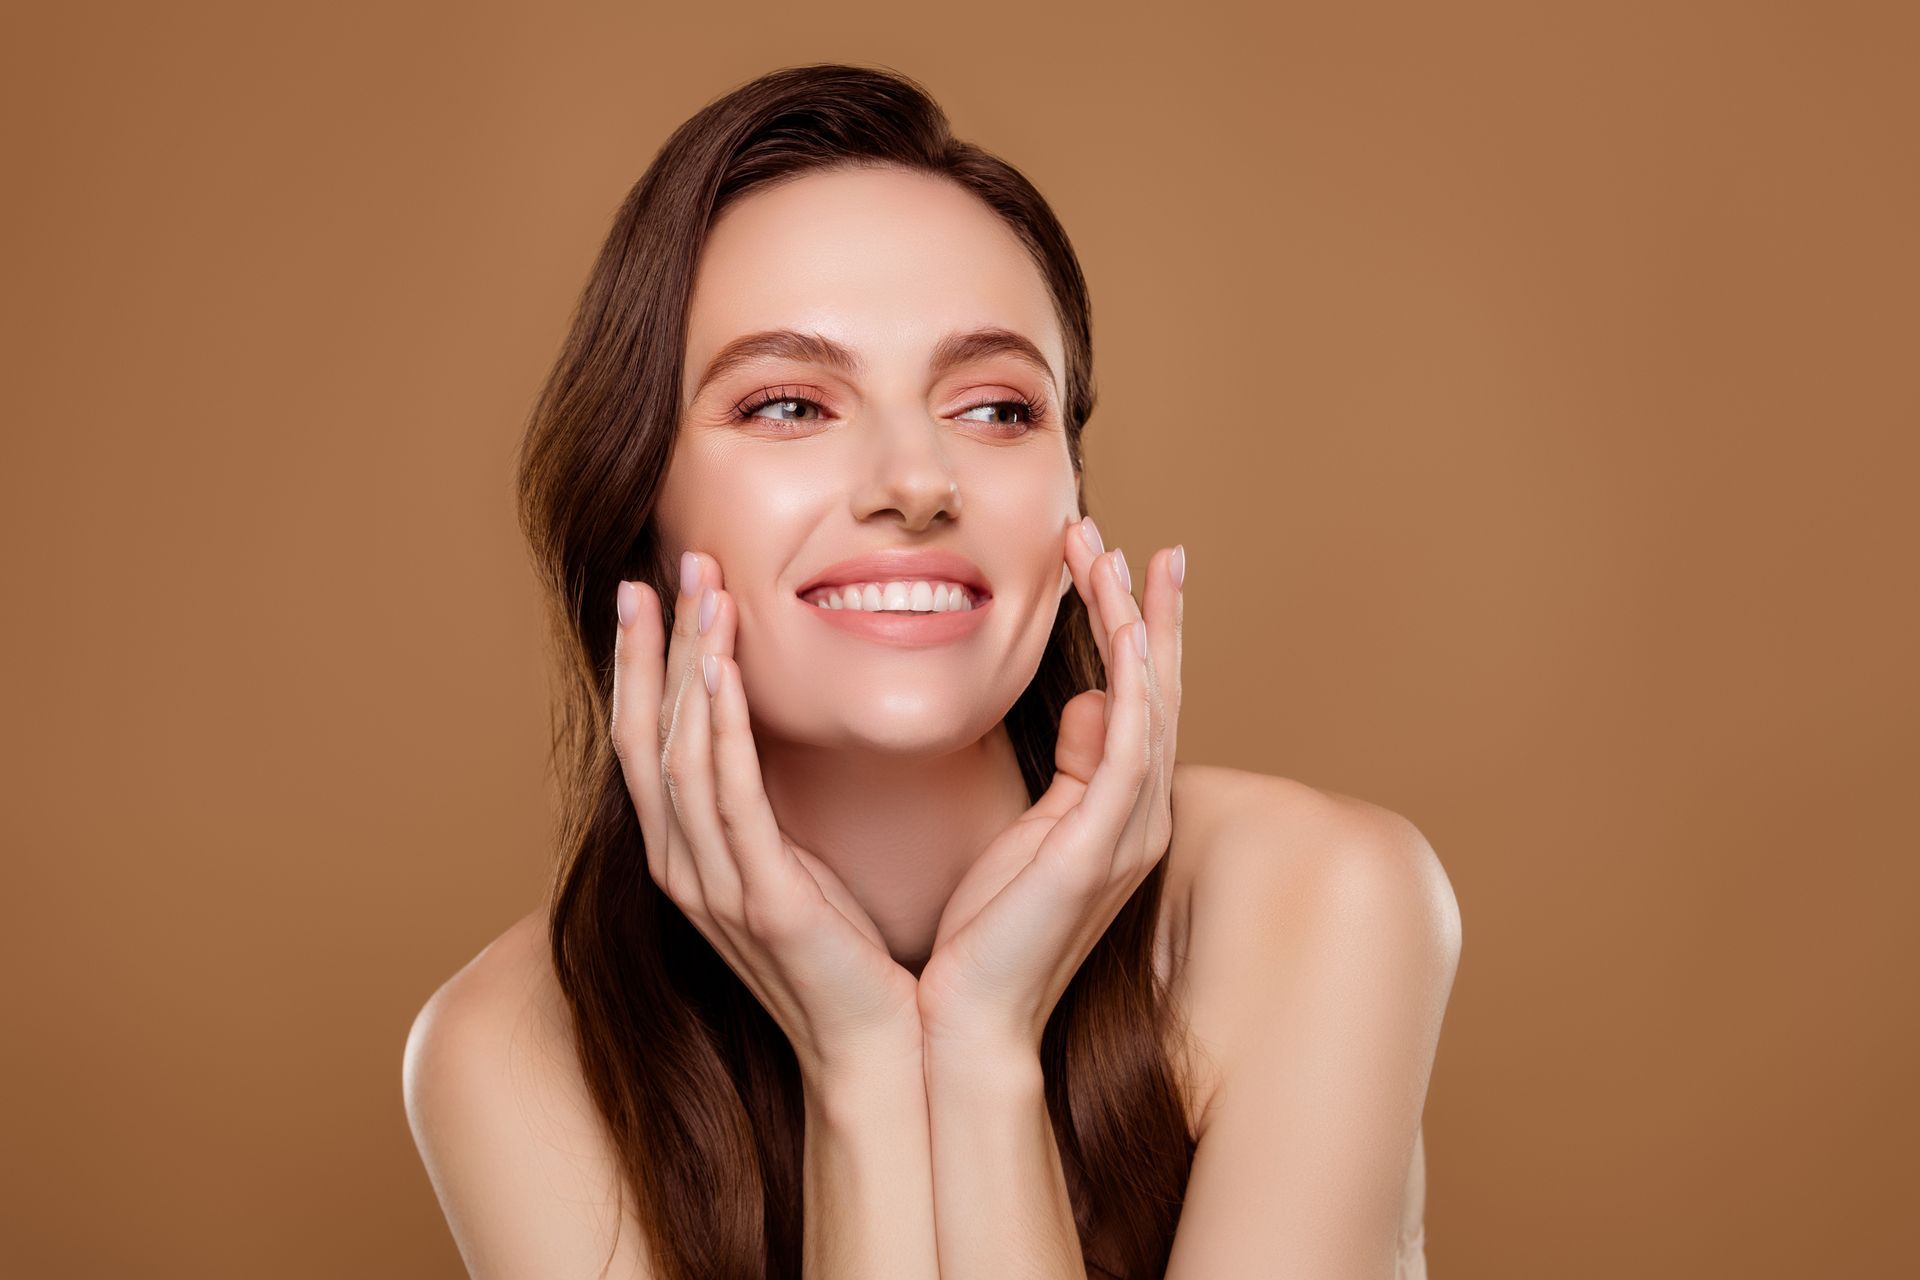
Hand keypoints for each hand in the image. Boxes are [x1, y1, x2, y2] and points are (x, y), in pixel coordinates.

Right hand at [611, 551, 923, 1081]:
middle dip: (658, 646)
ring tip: (704, 593)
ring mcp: (715, 888)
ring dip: (691, 667)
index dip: (642, 665)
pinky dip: (722, 730)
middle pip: (649, 735)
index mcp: (688, 858)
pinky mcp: (762, 902)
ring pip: (681, 754)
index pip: (647, 742)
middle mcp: (684, 869)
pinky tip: (725, 674)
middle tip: (675, 565)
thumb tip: (770, 731)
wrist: (878, 1050)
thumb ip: (769, 805)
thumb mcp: (796, 865)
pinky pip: (730, 800)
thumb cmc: (847, 957)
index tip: (649, 592)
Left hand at [917, 520, 1183, 1054]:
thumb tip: (1093, 700)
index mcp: (1119, 811)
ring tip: (1108, 553)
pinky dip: (1135, 682)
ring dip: (1133, 623)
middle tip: (1127, 535)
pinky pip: (1133, 746)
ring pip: (1151, 702)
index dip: (1138, 627)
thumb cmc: (986, 931)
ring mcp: (1131, 831)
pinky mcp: (1105, 846)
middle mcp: (1141, 815)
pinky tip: (1125, 630)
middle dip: (1144, 607)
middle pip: (1159, 689)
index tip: (1121, 557)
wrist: (967, 1018)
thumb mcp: (1030, 831)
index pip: (1140, 699)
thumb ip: (1071, 767)